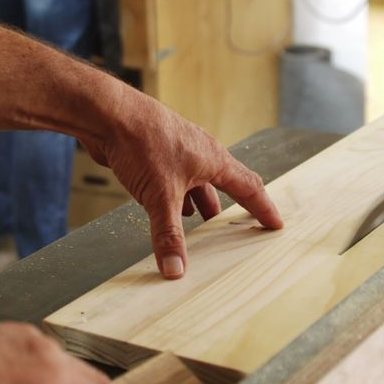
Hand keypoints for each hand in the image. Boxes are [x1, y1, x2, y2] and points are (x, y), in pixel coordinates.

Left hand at [82, 92, 283, 278]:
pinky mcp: (154, 152)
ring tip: (200, 223)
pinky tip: (166, 208)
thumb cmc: (142, 142)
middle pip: (223, 184)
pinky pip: (173, 179)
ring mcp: (177, 151)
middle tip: (239, 226)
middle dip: (230, 208)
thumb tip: (176, 270)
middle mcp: (200, 153)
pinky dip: (175, 196)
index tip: (274, 223)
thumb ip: (168, 235)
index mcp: (214, 160)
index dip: (263, 208)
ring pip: (195, 182)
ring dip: (199, 203)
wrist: (108, 113)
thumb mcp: (160, 196)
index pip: (248, 187)